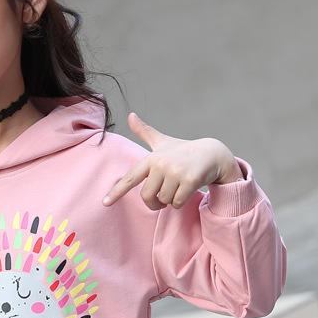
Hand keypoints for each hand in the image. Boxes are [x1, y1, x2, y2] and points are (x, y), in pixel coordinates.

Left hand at [102, 113, 242, 210]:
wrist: (213, 153)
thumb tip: (130, 115)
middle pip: (147, 197)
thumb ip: (145, 131)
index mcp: (152, 158)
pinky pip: (177, 203)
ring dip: (170, 201)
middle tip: (162, 199)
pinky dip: (180, 202)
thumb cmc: (183, 150)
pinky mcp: (190, 181)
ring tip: (178, 187)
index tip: (105, 203)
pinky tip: (187, 191)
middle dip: (154, 203)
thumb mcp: (162, 142)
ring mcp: (176, 172)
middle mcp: (161, 164)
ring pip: (164, 201)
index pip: (131, 178)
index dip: (117, 191)